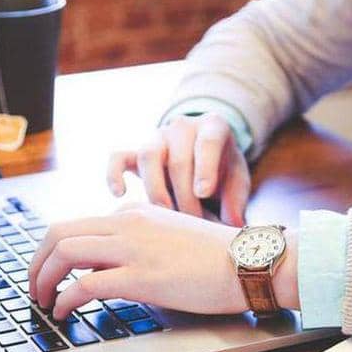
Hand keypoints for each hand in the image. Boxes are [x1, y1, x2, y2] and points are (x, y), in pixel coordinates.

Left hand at [27, 203, 298, 319]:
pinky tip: (64, 312)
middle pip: (59, 232)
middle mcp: (128, 223)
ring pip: (65, 252)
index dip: (56, 252)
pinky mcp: (141, 276)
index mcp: (135, 213)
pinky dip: (65, 299)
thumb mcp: (170, 235)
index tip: (52, 271)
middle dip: (37, 261)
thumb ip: (139, 242)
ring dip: (43, 278)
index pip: (79, 225)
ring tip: (41, 300)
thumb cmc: (217, 255)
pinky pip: (85, 284)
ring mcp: (133, 248)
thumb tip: (108, 266)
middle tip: (34, 285)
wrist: (248, 261)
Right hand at [106, 113, 249, 225]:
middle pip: (178, 159)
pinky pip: (118, 157)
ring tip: (166, 215)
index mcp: (213, 127)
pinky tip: (120, 194)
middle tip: (193, 222)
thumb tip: (233, 225)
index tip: (204, 193)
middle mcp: (183, 127)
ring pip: (148, 156)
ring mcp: (157, 137)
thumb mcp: (237, 181)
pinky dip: (114, 174)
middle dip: (184, 195)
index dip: (205, 168)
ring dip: (156, 189)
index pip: (208, 142)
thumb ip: (236, 201)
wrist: (204, 156)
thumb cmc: (223, 170)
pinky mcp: (136, 152)